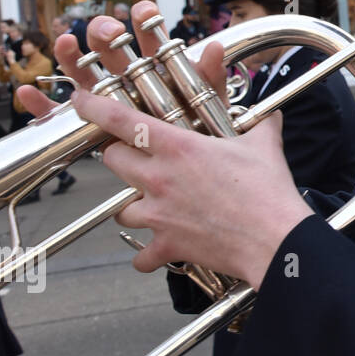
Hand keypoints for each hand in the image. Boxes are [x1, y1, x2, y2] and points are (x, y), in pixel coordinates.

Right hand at [17, 2, 225, 118]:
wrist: (188, 166)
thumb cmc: (200, 128)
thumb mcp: (208, 102)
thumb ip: (210, 77)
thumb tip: (216, 48)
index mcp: (156, 64)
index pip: (147, 33)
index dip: (144, 18)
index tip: (144, 12)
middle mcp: (126, 75)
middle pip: (109, 46)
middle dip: (105, 32)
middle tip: (110, 32)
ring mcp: (105, 97)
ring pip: (82, 71)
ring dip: (70, 55)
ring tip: (66, 42)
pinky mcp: (87, 122)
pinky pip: (59, 113)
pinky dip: (42, 105)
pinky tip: (27, 93)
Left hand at [75, 89, 306, 287]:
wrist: (275, 239)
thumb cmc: (269, 190)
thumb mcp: (264, 147)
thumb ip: (261, 126)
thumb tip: (271, 116)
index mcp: (178, 147)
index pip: (120, 120)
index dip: (93, 106)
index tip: (79, 99)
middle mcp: (159, 178)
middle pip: (112, 160)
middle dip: (120, 156)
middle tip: (139, 158)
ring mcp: (158, 214)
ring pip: (120, 210)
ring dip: (132, 206)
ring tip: (152, 205)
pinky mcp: (167, 245)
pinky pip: (141, 256)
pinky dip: (148, 255)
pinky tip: (161, 249)